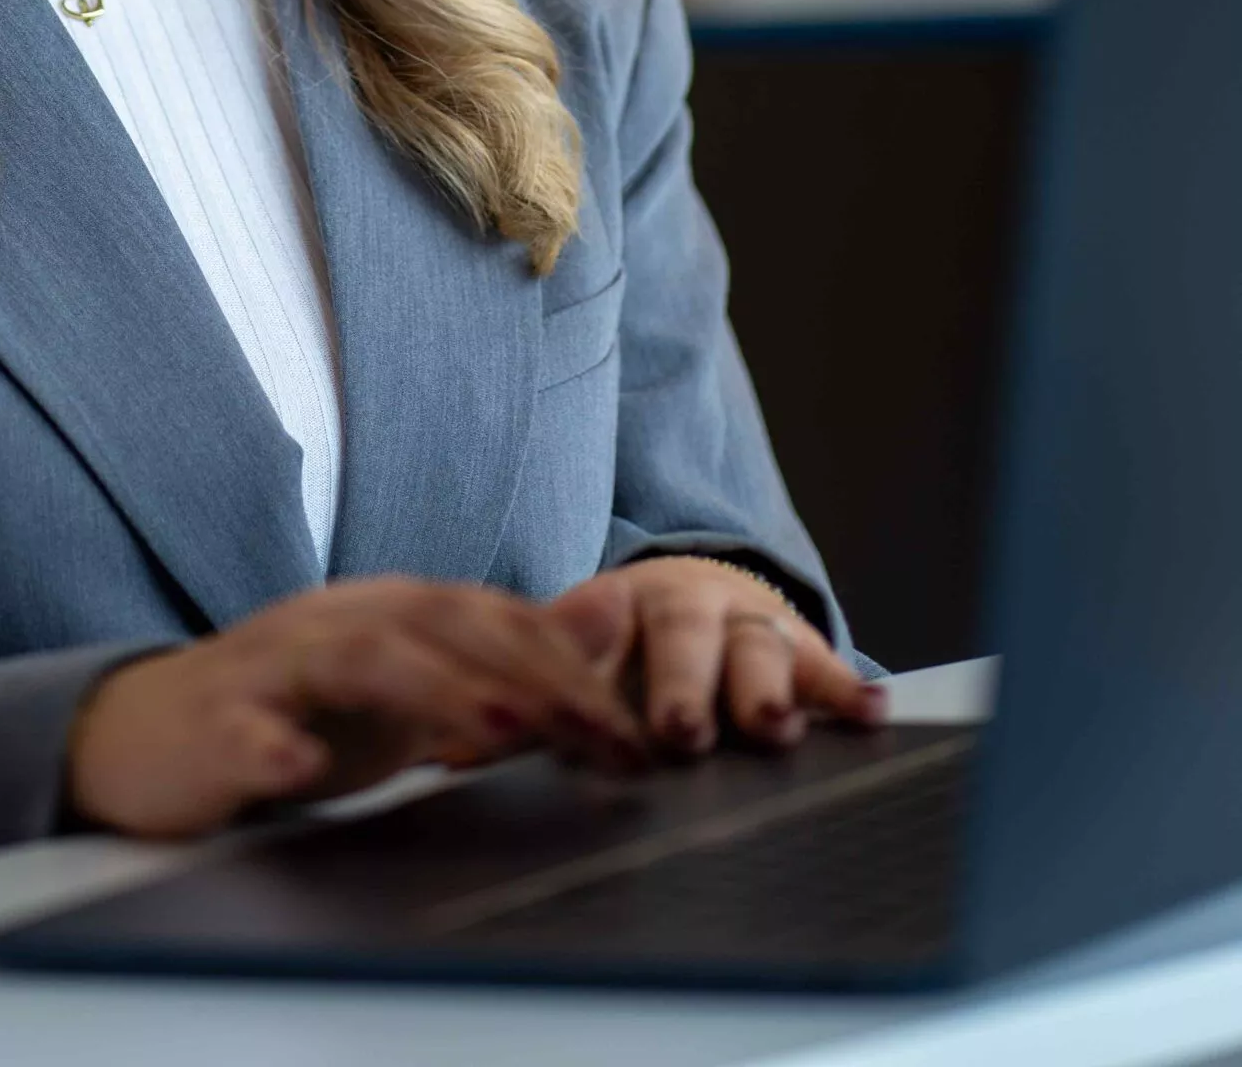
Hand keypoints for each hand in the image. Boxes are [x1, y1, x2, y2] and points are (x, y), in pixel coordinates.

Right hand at [67, 574, 648, 837]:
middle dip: (529, 679)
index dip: (568, 667)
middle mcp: (338, 619)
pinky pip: (243, 729)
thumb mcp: (415, 687)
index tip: (635, 733)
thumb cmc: (298, 713)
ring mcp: (272, 666)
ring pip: (356, 660)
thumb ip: (512, 657)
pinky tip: (301, 769)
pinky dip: (272, 745)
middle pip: (441, 627)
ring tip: (495, 733)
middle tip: (600, 737)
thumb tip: (615, 612)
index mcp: (390, 611)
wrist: (150, 734)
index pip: (493, 618)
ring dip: (430, 692)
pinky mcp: (213, 722)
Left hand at [547, 556, 884, 757]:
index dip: (594, 676)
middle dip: (682, 684)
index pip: (597, 632)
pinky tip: (870, 711)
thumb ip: (538, 698)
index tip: (586, 723)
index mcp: (613, 606)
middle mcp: (683, 607)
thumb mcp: (576, 663)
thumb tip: (470, 743)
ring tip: (772, 726)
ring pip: (753, 643)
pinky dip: (844, 688)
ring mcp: (744, 622)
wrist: (693, 598)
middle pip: (680, 634)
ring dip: (762, 686)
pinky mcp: (799, 644)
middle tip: (681, 732)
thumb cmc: (622, 655)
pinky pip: (823, 663)